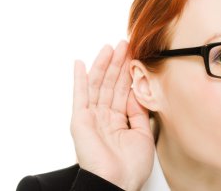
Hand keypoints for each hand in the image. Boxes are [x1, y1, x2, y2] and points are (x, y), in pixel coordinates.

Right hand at [70, 40, 154, 190]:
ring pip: (97, 85)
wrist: (118, 182)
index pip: (121, 91)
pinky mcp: (80, 119)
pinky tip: (80, 63)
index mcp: (117, 121)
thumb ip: (138, 112)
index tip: (134, 56)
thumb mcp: (142, 134)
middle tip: (125, 44)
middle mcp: (103, 116)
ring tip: (110, 47)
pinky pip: (80, 95)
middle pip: (110, 84)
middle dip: (118, 64)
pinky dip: (78, 79)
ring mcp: (91, 117)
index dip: (127, 73)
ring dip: (103, 65)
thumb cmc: (130, 166)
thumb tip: (137, 92)